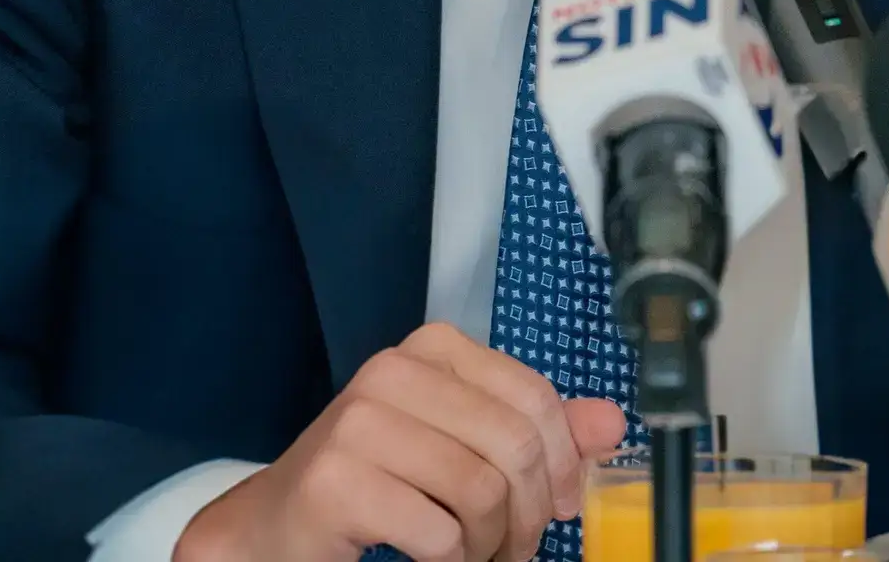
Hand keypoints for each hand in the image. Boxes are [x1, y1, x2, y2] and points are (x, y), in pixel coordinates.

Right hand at [174, 322, 625, 561]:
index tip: (558, 507)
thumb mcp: (461, 444)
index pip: (535, 398)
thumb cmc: (378, 481)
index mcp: (433, 349)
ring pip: (481, 492)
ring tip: (470, 554)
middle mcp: (394, 370)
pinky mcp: (337, 481)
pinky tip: (431, 558)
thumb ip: (535, 431)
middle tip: (510, 549)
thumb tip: (612, 422)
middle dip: (528, 516)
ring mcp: (360, 422)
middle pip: (514, 446)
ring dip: (489, 545)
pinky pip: (437, 533)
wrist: (276, 526)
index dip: (561, 465)